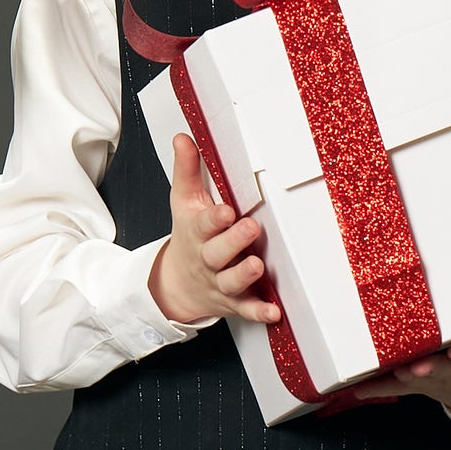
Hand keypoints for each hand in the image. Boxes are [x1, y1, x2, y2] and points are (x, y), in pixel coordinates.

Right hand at [150, 134, 276, 330]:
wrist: (177, 285)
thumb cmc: (189, 237)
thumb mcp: (183, 203)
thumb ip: (187, 170)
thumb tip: (183, 137)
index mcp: (197, 232)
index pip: (204, 223)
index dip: (214, 218)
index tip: (226, 210)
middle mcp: (208, 259)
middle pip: (217, 253)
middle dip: (233, 242)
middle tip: (250, 228)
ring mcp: (221, 282)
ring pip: (231, 282)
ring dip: (244, 275)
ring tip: (257, 266)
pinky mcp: (234, 302)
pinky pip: (246, 309)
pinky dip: (259, 312)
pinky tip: (273, 311)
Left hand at [354, 293, 450, 422]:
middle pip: (443, 371)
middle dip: (430, 368)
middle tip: (415, 364)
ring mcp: (437, 382)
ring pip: (415, 380)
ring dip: (398, 377)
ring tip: (380, 372)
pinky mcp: (419, 384)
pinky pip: (393, 387)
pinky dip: (374, 387)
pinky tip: (352, 386)